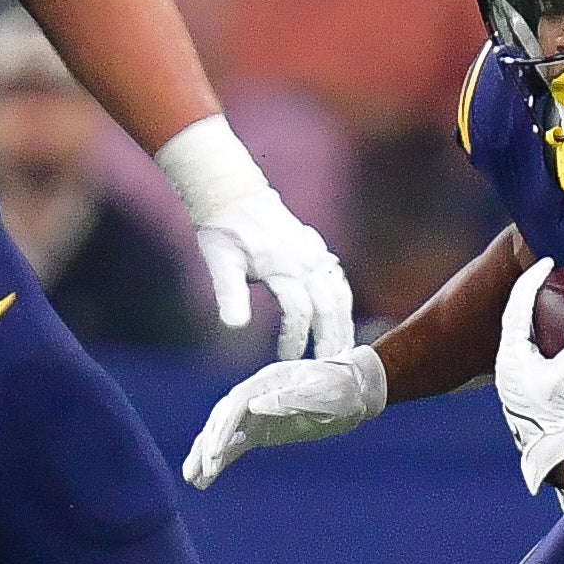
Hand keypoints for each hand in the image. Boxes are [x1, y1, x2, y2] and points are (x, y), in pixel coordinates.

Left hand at [153, 113, 355, 359]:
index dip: (295, 338)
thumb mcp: (219, 263)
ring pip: (340, 295)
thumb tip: (234, 326)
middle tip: (328, 368)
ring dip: (343, 324)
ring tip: (343, 351)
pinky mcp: (317, 250)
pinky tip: (343, 320)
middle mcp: (304, 260)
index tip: (286, 361)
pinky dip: (344, 303)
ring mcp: (314, 254)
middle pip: (328, 306)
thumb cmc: (222, 231)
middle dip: (330, 339)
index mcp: (282, 266)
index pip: (298, 310)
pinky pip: (339, 280)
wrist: (234, 195)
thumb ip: (230, 294)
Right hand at [181, 345, 387, 487]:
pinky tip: (204, 479)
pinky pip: (234, 445)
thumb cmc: (341, 388)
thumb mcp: (324, 392)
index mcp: (267, 382)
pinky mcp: (260, 430)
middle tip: (204, 472)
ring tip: (191, 478)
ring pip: (222, 432)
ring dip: (205, 454)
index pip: (236, 406)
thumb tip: (255, 405)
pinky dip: (219, 460)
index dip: (224, 429)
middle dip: (210, 446)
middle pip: (222, 419)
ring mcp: (255, 413)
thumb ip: (292, 399)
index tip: (217, 455)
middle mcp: (254, 395)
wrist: (353, 391)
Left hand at [495, 257, 563, 493]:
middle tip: (551, 277)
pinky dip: (546, 336)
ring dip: (539, 317)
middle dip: (532, 295)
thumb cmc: (553, 417)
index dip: (532, 281)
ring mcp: (517, 377)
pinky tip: (560, 338)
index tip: (547, 262)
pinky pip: (535, 351)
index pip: (517, 305)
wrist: (553, 456)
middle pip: (517, 318)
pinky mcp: (529, 388)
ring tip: (557, 302)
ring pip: (525, 336)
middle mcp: (509, 363)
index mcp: (510, 355)